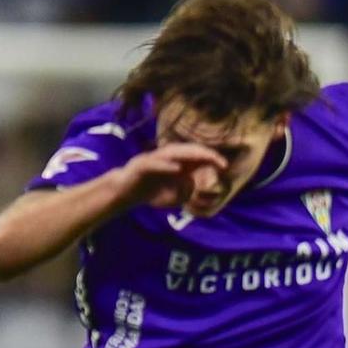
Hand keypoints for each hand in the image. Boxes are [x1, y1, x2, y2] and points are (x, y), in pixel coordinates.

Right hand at [114, 142, 228, 210]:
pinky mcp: (140, 166)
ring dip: (189, 154)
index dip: (211, 158)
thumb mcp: (173, 198)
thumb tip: (191, 183)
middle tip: (218, 161)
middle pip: (188, 149)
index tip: (225, 166)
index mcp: (176, 161)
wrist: (122, 194)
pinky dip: (166, 165)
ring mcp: (153, 159)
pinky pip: (155, 164)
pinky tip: (178, 169)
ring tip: (203, 158)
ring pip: (173, 152)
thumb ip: (186, 192)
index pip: (197, 155)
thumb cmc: (149, 193)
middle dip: (205, 153)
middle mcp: (166, 157)